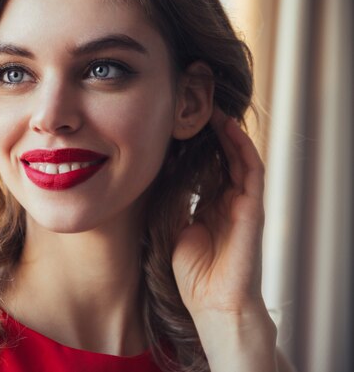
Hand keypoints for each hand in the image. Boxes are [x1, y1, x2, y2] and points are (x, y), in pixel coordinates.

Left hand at [173, 108, 264, 315]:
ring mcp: (243, 204)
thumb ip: (174, 204)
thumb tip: (159, 177)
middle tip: (197, 109)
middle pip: (225, 158)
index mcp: (211, 207)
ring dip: (229, 134)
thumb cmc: (194, 273)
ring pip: (240, 159)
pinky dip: (242, 149)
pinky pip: (251, 172)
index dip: (197, 146)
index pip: (207, 168)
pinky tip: (230, 130)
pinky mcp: (253, 209)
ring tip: (214, 111)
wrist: (212, 302)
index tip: (179, 126)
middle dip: (213, 134)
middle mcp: (229, 202)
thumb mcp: (175, 229)